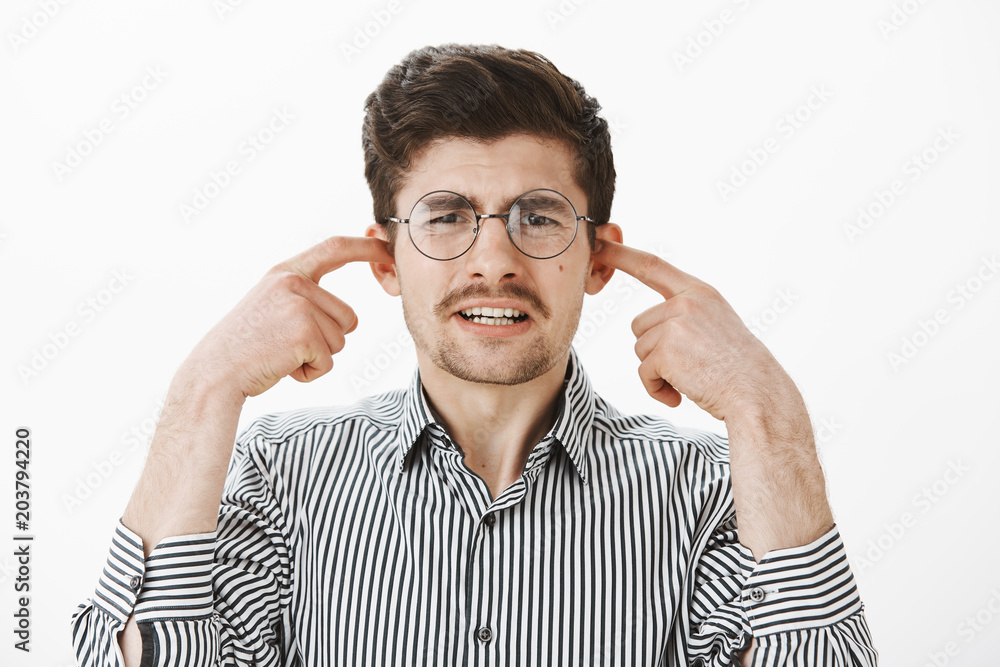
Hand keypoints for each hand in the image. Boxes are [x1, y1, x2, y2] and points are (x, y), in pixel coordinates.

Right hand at [181, 236, 393, 398]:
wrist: (215, 372)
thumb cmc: (247, 345)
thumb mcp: (273, 306)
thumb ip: (305, 298)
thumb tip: (350, 315)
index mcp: (286, 272)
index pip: (334, 248)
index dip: (365, 247)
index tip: (388, 249)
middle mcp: (293, 283)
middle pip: (348, 317)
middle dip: (327, 340)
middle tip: (285, 344)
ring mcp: (299, 306)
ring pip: (341, 340)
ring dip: (317, 357)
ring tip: (281, 353)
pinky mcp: (304, 334)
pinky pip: (329, 361)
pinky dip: (310, 373)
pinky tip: (282, 366)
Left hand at [593, 239, 791, 421]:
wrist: (757, 393)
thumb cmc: (736, 367)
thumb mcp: (714, 323)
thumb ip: (683, 314)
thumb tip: (645, 327)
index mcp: (699, 292)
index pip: (651, 266)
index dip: (621, 255)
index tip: (597, 243)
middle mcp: (687, 302)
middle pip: (639, 325)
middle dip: (654, 350)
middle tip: (688, 364)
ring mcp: (676, 325)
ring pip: (640, 349)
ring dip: (658, 371)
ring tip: (690, 377)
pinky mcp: (667, 351)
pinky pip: (644, 372)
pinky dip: (657, 388)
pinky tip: (682, 393)